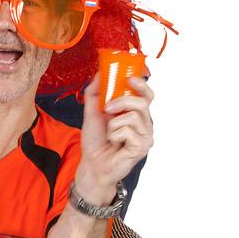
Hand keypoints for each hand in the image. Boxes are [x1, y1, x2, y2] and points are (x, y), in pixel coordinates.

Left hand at [74, 73, 154, 203]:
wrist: (91, 164)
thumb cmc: (95, 141)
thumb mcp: (92, 113)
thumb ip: (95, 93)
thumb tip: (98, 74)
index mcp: (135, 114)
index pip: (146, 95)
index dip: (141, 84)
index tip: (129, 77)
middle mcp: (144, 123)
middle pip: (143, 102)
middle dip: (122, 101)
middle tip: (107, 108)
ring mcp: (145, 136)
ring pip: (134, 116)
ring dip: (114, 123)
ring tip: (109, 133)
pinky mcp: (142, 147)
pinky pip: (129, 131)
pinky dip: (115, 135)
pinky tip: (114, 143)